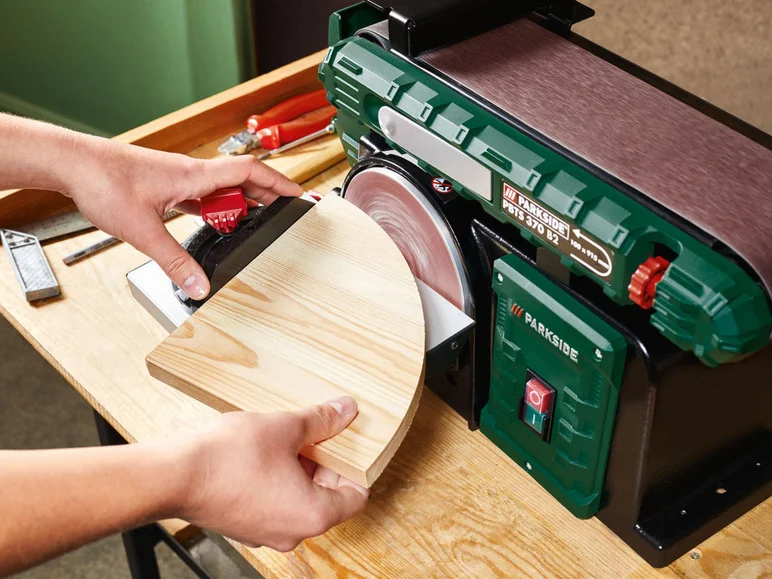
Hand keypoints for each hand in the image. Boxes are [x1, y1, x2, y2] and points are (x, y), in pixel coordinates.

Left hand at [61, 139, 302, 298]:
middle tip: (280, 217)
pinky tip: (212, 223)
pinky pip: (201, 196)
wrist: (72, 164)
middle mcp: (190, 174)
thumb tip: (199, 285)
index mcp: (195, 176)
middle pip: (241, 181)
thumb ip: (174, 261)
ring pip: (220, 189)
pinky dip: (214, 209)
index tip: (298, 194)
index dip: (278, 182)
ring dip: (238, 204)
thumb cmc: (103, 181)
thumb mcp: (143, 230)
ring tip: (249, 225)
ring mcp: (177, 179)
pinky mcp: (164, 186)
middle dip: (265, 198)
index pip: (250, 172)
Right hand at [177, 396, 368, 550]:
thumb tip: (345, 410)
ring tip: (290, 437)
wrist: (172, 475)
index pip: (355, 497)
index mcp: (313, 515)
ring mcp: (265, 533)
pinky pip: (274, 503)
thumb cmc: (228, 457)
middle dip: (326, 462)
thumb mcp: (286, 427)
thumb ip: (322, 420)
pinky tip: (265, 452)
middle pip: (327, 498)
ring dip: (300, 469)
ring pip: (299, 499)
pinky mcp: (244, 526)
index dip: (357, 466)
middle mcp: (292, 533)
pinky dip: (277, 480)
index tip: (351, 444)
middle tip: (319, 432)